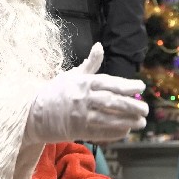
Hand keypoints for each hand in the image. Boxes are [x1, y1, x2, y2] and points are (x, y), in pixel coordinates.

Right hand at [25, 44, 145, 145]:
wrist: (32, 113)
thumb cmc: (54, 92)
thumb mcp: (71, 75)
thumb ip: (89, 64)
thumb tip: (99, 46)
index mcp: (82, 82)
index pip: (109, 82)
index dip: (127, 85)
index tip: (141, 87)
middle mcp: (82, 97)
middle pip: (112, 100)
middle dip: (132, 105)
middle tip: (146, 109)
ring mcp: (80, 114)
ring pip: (109, 118)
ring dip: (128, 121)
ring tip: (141, 123)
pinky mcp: (77, 130)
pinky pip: (101, 132)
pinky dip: (115, 132)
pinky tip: (125, 131)